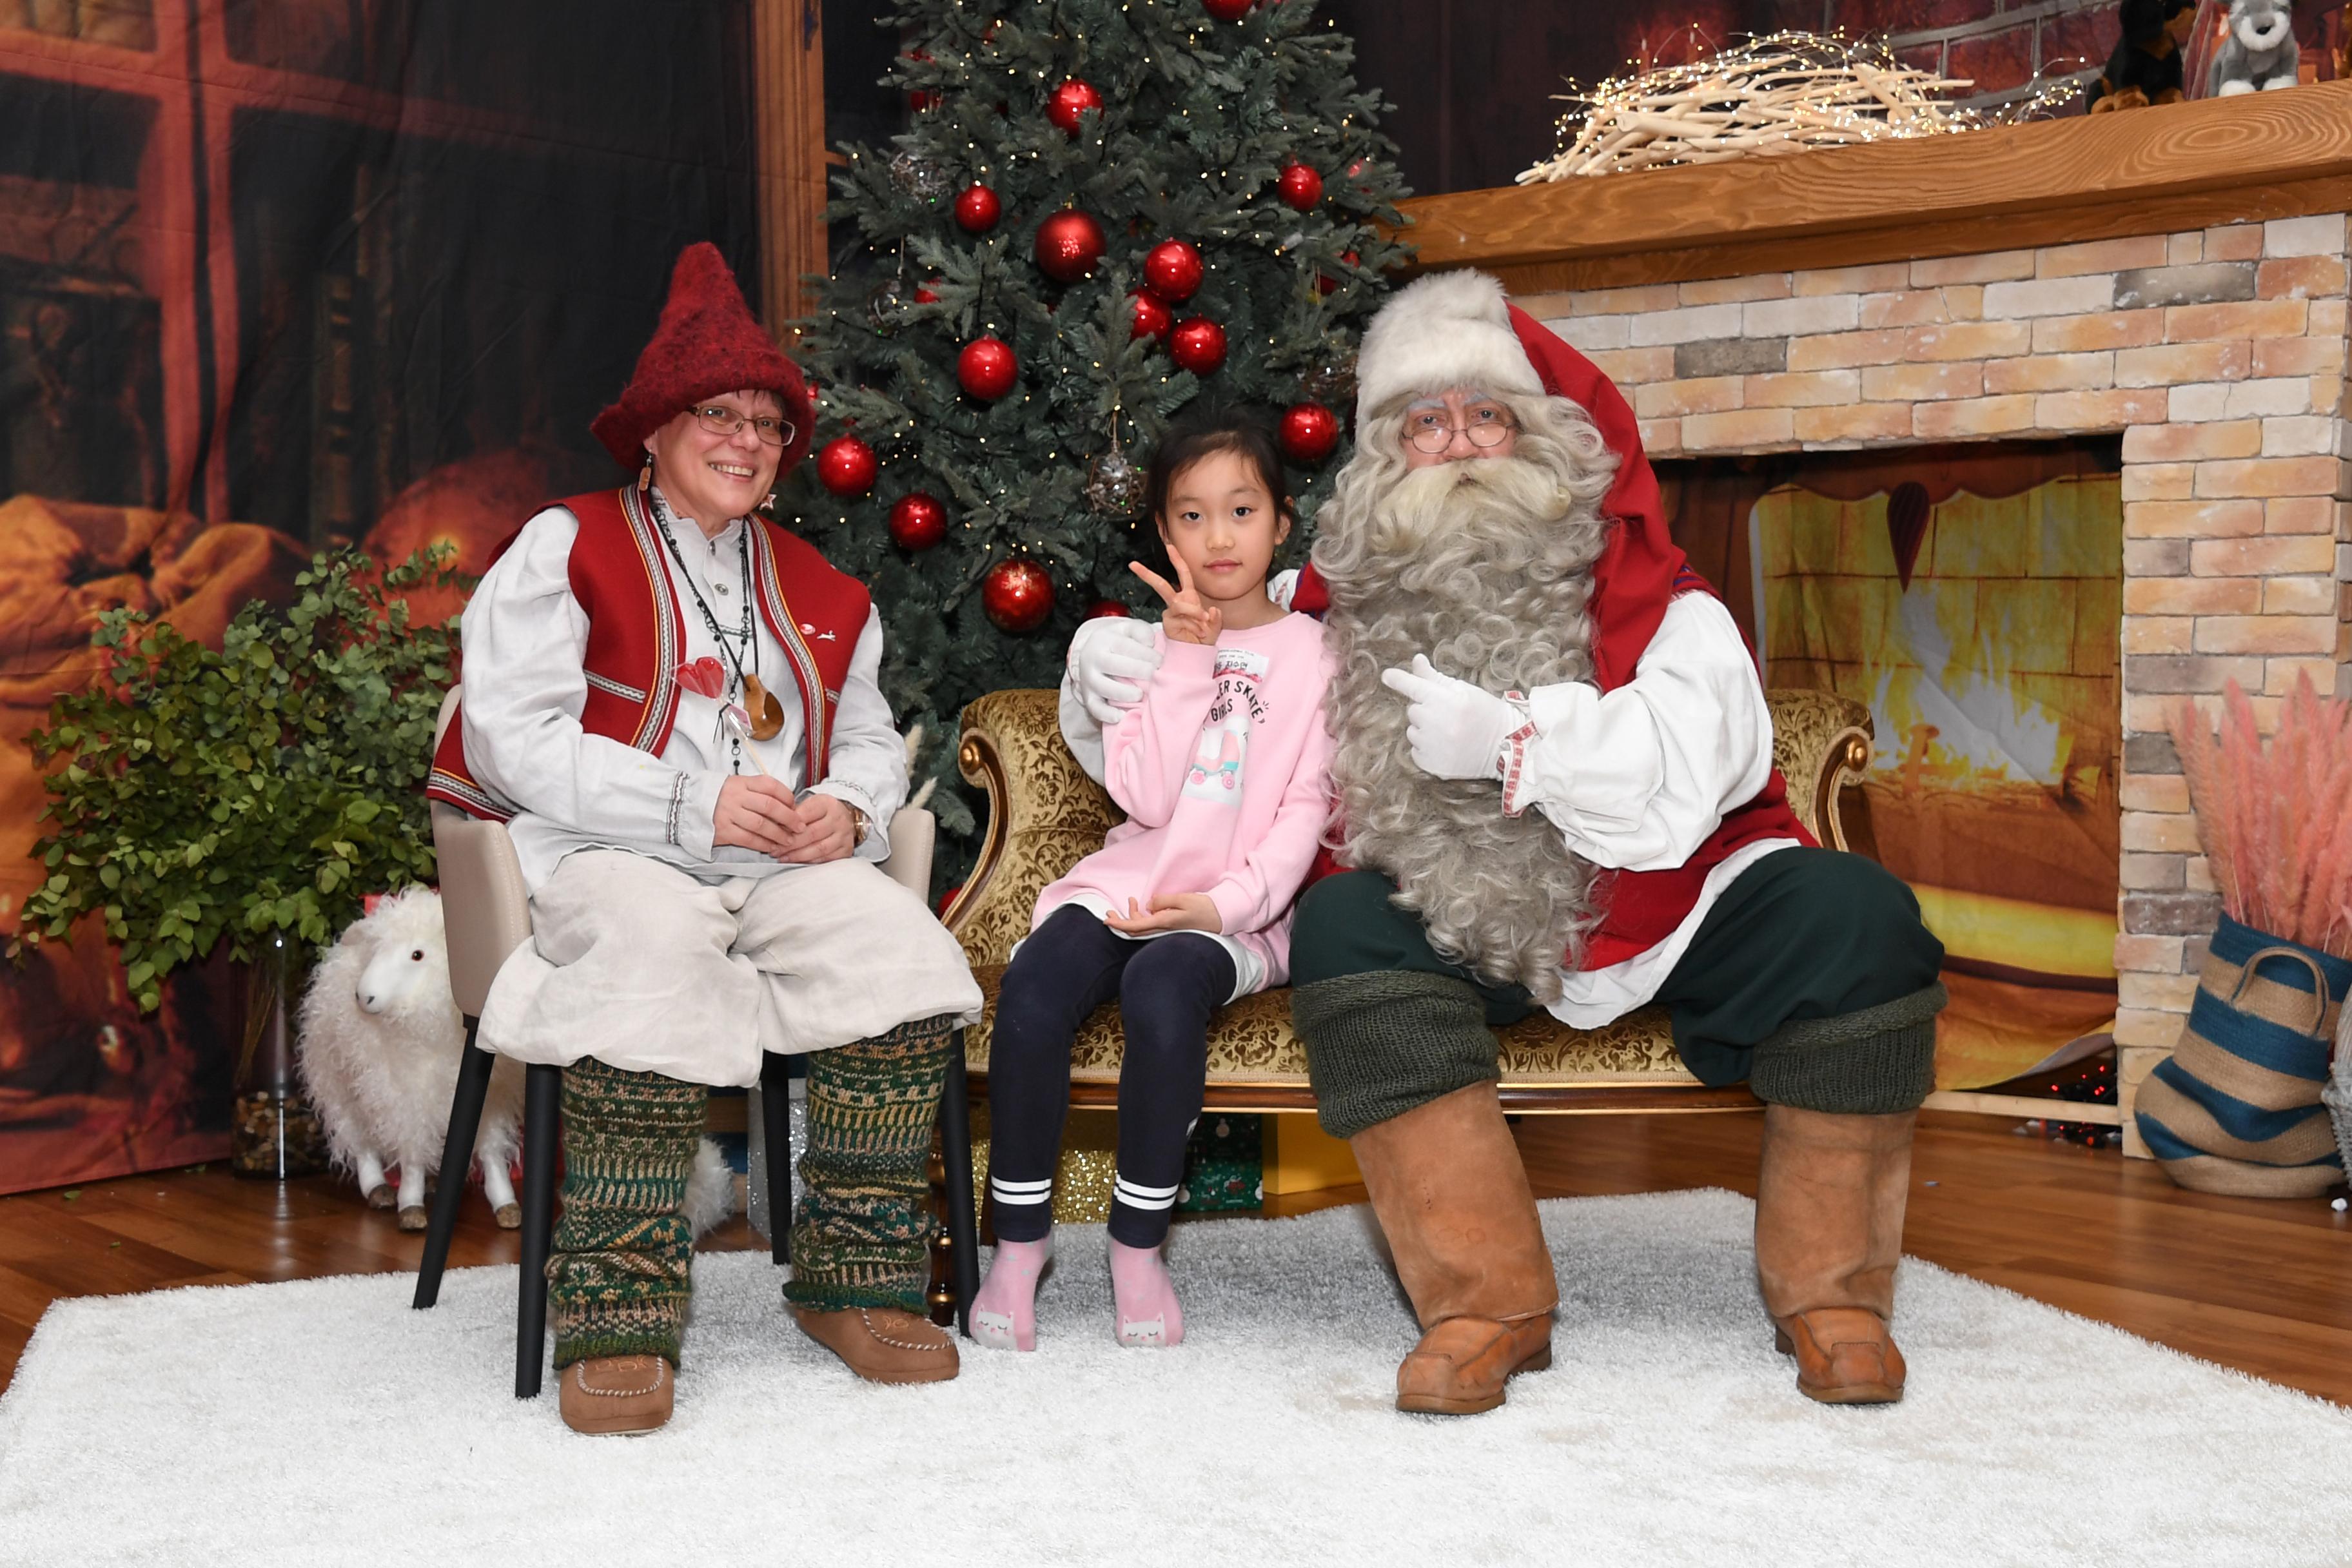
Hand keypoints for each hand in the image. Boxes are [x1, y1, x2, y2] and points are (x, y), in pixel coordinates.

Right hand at [714, 774, 803, 856]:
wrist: (688, 806)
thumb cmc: (720, 797)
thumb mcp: (737, 786)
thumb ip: (758, 791)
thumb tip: (787, 805)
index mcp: (741, 782)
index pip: (770, 785)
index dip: (787, 797)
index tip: (795, 807)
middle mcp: (736, 796)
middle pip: (769, 806)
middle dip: (789, 818)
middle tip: (800, 827)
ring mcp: (728, 813)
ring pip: (761, 824)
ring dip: (779, 834)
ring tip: (789, 840)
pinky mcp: (723, 831)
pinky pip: (748, 839)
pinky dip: (763, 844)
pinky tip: (772, 847)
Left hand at [777, 792, 857, 863]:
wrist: (845, 818)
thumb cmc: (822, 813)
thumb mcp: (809, 805)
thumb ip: (794, 813)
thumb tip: (774, 826)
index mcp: (827, 804)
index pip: (805, 814)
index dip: (788, 825)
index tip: (774, 832)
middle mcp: (838, 819)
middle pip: (811, 833)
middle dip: (790, 843)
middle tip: (775, 849)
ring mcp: (844, 835)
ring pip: (819, 848)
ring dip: (797, 855)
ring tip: (782, 857)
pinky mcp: (846, 850)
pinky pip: (825, 859)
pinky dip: (809, 861)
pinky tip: (796, 861)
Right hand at [1068, 616, 1163, 725]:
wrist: (1095, 653)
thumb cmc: (1120, 642)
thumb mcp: (1129, 629)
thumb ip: (1141, 631)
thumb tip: (1150, 644)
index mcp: (1104, 640)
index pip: (1126, 646)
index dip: (1146, 654)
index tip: (1161, 661)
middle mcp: (1093, 659)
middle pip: (1113, 665)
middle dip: (1137, 670)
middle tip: (1154, 675)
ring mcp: (1088, 679)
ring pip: (1103, 688)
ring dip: (1123, 693)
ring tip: (1140, 695)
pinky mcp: (1088, 696)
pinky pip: (1094, 708)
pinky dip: (1106, 714)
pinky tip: (1121, 716)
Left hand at [1102, 892, 1222, 934]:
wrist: (1221, 916)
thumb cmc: (1204, 907)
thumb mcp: (1183, 900)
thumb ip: (1164, 901)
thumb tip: (1149, 904)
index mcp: (1164, 923)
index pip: (1135, 926)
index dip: (1119, 924)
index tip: (1106, 920)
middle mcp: (1162, 929)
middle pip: (1135, 930)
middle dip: (1120, 922)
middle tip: (1108, 912)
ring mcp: (1166, 929)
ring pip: (1143, 926)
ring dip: (1132, 915)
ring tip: (1131, 899)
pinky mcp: (1170, 927)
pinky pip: (1151, 924)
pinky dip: (1143, 915)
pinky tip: (1143, 905)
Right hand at [1130, 554, 1220, 645]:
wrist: (1197, 651)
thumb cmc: (1204, 635)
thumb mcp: (1215, 626)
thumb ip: (1216, 619)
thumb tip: (1211, 611)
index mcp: (1189, 596)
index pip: (1183, 573)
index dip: (1176, 559)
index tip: (1169, 546)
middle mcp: (1178, 601)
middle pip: (1161, 585)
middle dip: (1147, 574)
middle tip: (1133, 565)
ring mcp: (1171, 612)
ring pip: (1179, 604)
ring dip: (1194, 614)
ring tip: (1203, 625)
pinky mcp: (1167, 622)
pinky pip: (1181, 618)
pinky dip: (1192, 625)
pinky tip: (1197, 631)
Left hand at [1378, 654, 1521, 780]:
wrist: (1506, 746)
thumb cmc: (1486, 713)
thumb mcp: (1464, 690)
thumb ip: (1435, 678)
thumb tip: (1416, 660)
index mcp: (1446, 701)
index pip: (1414, 687)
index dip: (1399, 680)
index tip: (1386, 676)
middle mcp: (1437, 724)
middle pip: (1413, 710)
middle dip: (1425, 709)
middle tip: (1448, 714)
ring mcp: (1434, 747)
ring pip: (1412, 731)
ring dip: (1424, 730)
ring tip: (1449, 732)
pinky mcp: (1432, 766)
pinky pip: (1415, 751)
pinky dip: (1425, 748)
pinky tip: (1445, 746)